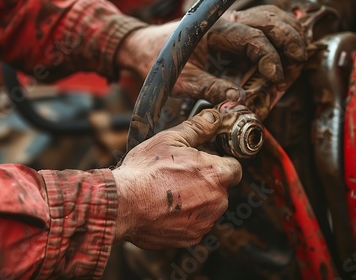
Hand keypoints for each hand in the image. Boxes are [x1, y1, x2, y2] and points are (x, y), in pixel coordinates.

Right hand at [112, 109, 241, 248]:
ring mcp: (205, 222)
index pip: (234, 167)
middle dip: (206, 182)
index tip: (204, 161)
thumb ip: (198, 128)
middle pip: (221, 188)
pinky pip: (195, 224)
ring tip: (170, 191)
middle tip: (181, 174)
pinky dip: (184, 218)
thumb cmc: (145, 171)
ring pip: (209, 207)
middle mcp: (217, 201)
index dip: (219, 162)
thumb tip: (213, 117)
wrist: (122, 204)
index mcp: (216, 174)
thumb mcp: (170, 139)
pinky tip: (165, 208)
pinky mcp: (191, 238)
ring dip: (196, 200)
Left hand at [116, 5, 305, 103]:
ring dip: (289, 31)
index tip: (276, 77)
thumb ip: (211, 89)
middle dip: (289, 38)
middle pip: (269, 18)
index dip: (269, 57)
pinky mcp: (234, 29)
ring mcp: (232, 22)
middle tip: (298, 59)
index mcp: (215, 30)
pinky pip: (263, 22)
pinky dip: (280, 31)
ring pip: (270, 15)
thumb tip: (239, 101)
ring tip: (299, 52)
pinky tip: (288, 46)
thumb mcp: (183, 81)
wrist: (147, 46)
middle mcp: (226, 20)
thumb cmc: (162, 60)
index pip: (252, 38)